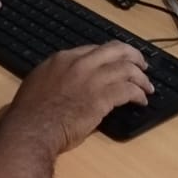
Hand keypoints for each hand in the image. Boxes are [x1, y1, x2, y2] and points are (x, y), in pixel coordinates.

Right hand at [3, 42, 153, 154]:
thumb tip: (65, 85)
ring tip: (147, 86)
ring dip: (141, 78)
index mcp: (62, 59)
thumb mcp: (38, 84)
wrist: (33, 128)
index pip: (94, 49)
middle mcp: (80, 63)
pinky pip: (128, 90)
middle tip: (142, 64)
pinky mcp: (102, 97)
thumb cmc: (30, 114)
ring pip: (127, 69)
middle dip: (132, 55)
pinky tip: (141, 101)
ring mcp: (92, 78)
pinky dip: (138, 94)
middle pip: (115, 50)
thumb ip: (56, 79)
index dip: (110, 55)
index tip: (116, 61)